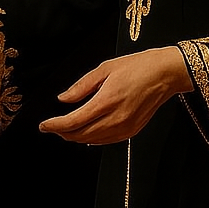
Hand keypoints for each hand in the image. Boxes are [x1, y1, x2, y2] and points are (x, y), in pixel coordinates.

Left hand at [38, 47, 192, 144]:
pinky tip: (85, 132)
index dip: (55, 125)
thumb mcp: (104, 69)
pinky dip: (91, 139)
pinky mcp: (132, 131)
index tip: (43, 125)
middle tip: (51, 126)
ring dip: (75, 137)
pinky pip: (106, 141)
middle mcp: (116, 118)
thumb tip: (63, 98)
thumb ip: (81, 86)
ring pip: (92, 141)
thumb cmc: (138, 67)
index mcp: (107, 100)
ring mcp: (125, 127)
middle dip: (62, 132)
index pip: (74, 121)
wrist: (165, 74)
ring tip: (64, 129)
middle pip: (81, 134)